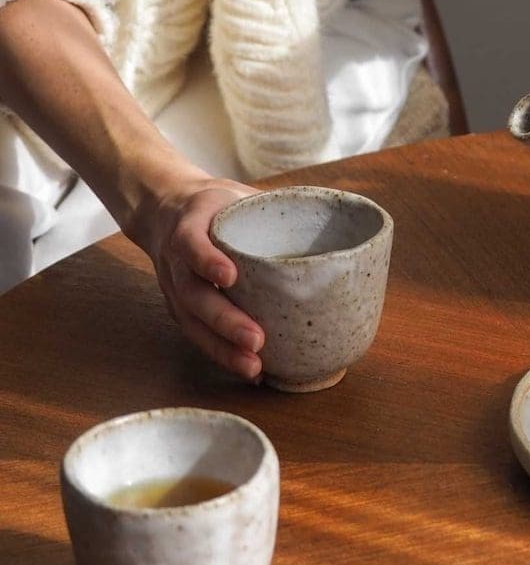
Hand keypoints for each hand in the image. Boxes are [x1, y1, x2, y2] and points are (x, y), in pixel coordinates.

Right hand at [127, 176, 265, 380]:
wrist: (163, 209)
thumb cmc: (215, 205)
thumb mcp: (235, 193)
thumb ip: (271, 204)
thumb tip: (331, 213)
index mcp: (188, 226)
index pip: (191, 244)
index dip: (207, 260)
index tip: (229, 276)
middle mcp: (176, 262)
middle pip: (194, 295)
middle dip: (225, 321)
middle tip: (257, 339)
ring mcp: (175, 289)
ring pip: (194, 323)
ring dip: (223, 348)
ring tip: (254, 367)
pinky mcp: (181, 309)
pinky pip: (198, 335)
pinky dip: (222, 355)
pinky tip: (251, 371)